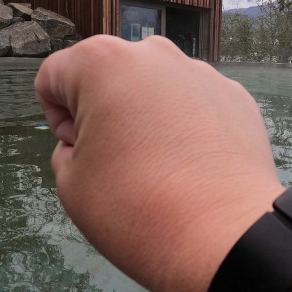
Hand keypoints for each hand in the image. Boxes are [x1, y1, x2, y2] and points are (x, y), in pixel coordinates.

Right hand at [34, 35, 284, 291]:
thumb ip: (67, 150)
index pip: (54, 77)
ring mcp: (203, 73)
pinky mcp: (237, 98)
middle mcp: (155, 54)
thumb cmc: (134, 208)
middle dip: (104, 110)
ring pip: (156, 87)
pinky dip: (187, 127)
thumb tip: (91, 141)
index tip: (81, 154)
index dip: (57, 120)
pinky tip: (194, 167)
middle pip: (110, 74)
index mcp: (102, 63)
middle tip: (117, 161)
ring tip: (160, 167)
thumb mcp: (71, 185)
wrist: (224, 237)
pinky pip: (196, 104)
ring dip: (148, 116)